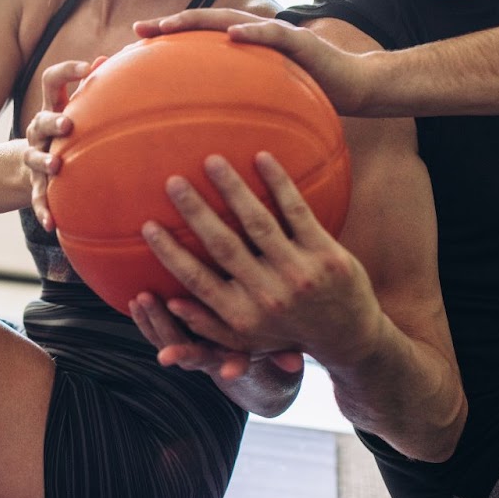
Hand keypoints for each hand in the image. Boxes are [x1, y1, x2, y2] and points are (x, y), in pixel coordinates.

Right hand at [23, 58, 98, 231]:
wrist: (33, 168)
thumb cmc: (67, 134)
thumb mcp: (77, 109)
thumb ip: (94, 89)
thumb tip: (117, 58)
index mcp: (52, 109)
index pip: (52, 81)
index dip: (67, 71)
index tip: (90, 67)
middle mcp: (39, 131)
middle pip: (40, 120)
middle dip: (53, 121)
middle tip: (68, 124)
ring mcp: (35, 158)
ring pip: (33, 157)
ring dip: (43, 160)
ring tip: (55, 165)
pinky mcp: (36, 186)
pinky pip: (38, 199)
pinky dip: (44, 210)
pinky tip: (52, 224)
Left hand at [129, 291, 303, 378]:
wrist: (238, 355)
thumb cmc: (262, 339)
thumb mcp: (277, 348)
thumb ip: (284, 354)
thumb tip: (295, 363)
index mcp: (237, 357)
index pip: (237, 363)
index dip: (235, 367)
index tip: (231, 373)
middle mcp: (210, 357)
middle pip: (195, 356)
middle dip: (181, 352)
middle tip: (168, 354)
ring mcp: (189, 348)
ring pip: (169, 341)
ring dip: (155, 324)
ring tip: (143, 300)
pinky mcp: (173, 337)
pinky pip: (155, 333)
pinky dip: (144, 320)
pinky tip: (134, 300)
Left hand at [132, 7, 381, 115]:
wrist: (357, 88)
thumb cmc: (311, 100)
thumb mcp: (267, 107)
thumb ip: (239, 111)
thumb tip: (205, 139)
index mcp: (244, 53)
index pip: (200, 42)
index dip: (169, 41)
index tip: (134, 47)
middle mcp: (255, 37)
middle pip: (205, 24)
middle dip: (170, 24)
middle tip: (137, 29)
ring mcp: (277, 35)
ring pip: (231, 20)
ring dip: (199, 21)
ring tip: (171, 24)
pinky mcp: (300, 42)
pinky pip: (272, 34)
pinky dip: (251, 32)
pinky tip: (230, 33)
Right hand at [142, 152, 384, 367]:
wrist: (351, 338)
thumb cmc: (287, 333)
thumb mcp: (247, 339)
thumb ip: (208, 323)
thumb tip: (169, 303)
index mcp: (242, 314)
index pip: (197, 280)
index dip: (170, 253)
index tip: (148, 225)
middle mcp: (268, 295)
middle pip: (222, 245)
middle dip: (195, 211)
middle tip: (173, 181)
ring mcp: (299, 272)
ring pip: (258, 222)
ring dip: (232, 188)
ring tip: (212, 160)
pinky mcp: (327, 254)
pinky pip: (297, 211)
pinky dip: (279, 183)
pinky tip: (262, 157)